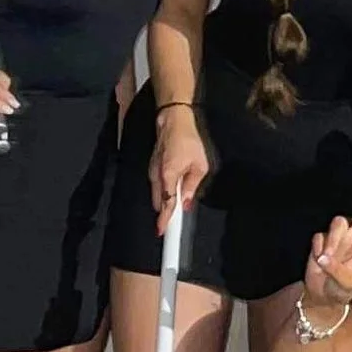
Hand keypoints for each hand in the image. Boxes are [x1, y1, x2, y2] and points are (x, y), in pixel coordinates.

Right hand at [150, 104, 210, 226]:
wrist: (173, 119)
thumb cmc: (189, 140)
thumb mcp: (200, 164)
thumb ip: (192, 185)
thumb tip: (187, 203)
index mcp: (168, 177)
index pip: (165, 204)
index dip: (164, 220)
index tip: (161, 232)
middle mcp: (156, 176)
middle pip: (158, 201)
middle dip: (165, 211)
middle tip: (173, 222)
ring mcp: (152, 170)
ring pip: (156, 193)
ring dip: (165, 200)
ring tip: (177, 202)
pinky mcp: (152, 165)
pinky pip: (156, 184)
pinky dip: (163, 190)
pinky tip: (173, 187)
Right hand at [306, 171, 351, 306]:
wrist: (321, 296)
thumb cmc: (340, 291)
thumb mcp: (344, 285)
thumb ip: (336, 270)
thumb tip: (324, 257)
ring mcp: (340, 238)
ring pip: (339, 222)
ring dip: (333, 240)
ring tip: (327, 258)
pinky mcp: (322, 240)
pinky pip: (319, 236)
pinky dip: (318, 249)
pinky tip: (318, 261)